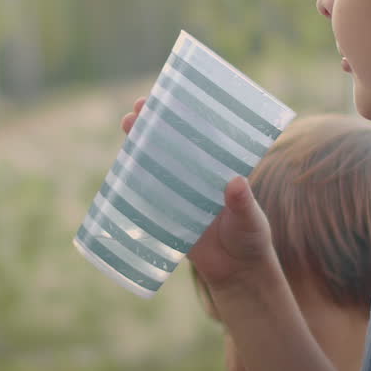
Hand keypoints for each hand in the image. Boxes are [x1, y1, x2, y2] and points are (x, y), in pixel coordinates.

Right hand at [120, 97, 276, 290]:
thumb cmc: (250, 239)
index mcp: (219, 168)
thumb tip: (237, 182)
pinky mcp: (166, 213)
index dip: (185, 114)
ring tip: (127, 125)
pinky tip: (119, 166)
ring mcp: (180, 192)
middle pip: (172, 143)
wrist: (235, 272)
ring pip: (155, 163)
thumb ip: (244, 204)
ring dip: (139, 145)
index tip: (171, 97)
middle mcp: (198, 174)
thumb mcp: (250, 219)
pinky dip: (131, 180)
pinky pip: (146, 193)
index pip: (201, 134)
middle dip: (154, 123)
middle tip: (138, 108)